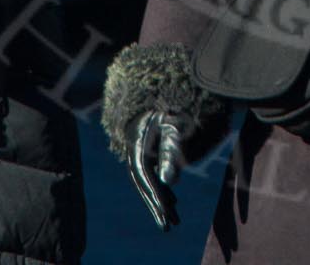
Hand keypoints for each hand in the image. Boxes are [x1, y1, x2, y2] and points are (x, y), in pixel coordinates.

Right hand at [130, 109, 184, 230]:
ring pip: (149, 180)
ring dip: (160, 199)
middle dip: (157, 206)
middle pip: (145, 184)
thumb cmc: (167, 102)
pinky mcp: (147, 148)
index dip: (157, 199)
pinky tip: (172, 197)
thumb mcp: (172, 124)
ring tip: (173, 218)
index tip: (166, 216)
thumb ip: (170, 151)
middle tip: (168, 227)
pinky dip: (162, 187)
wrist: (154, 81)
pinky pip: (152, 173)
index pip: (147, 180)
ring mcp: (140, 150)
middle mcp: (136, 152)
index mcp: (139, 148)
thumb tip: (169, 181)